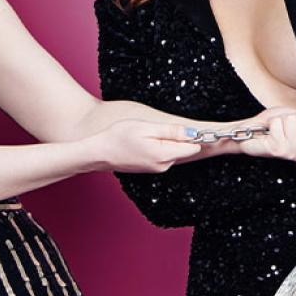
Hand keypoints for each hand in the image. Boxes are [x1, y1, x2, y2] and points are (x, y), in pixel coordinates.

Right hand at [91, 118, 206, 173]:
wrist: (99, 152)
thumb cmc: (118, 137)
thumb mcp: (146, 128)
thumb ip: (171, 131)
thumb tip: (192, 134)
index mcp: (164, 155)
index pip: (193, 147)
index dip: (196, 135)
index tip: (193, 127)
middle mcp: (163, 165)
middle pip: (184, 149)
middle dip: (180, 137)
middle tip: (161, 127)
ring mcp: (157, 168)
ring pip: (174, 151)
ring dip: (168, 141)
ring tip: (149, 133)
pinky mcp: (151, 167)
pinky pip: (164, 155)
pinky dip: (160, 146)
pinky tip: (146, 140)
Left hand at [230, 106, 295, 163]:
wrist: (252, 132)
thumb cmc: (276, 124)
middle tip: (288, 125)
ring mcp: (291, 153)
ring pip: (293, 122)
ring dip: (282, 120)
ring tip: (277, 129)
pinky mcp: (277, 150)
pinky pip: (279, 125)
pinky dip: (272, 123)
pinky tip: (270, 132)